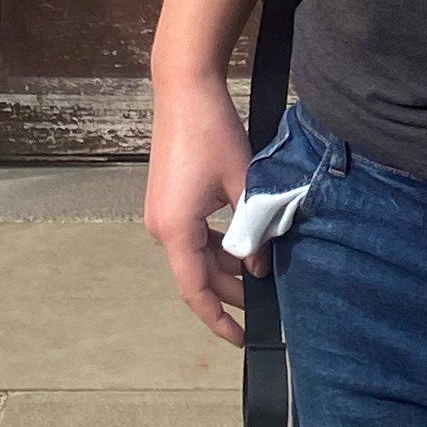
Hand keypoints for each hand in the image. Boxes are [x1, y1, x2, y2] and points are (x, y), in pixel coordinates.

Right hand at [144, 71, 255, 343]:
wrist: (185, 88)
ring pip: (195, 254)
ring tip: (259, 274)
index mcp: (176, 230)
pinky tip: (242, 243)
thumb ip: (252, 230)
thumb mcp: (243, 184)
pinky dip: (215, 244)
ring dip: (224, 266)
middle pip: (196, 275)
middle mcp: (161, 227)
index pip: (195, 291)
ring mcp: (162, 212)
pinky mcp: (168, 198)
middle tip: (265, 303)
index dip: (219, 319)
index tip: (242, 338)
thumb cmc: (212, 132)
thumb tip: (260, 266)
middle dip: (229, 292)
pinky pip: (192, 235)